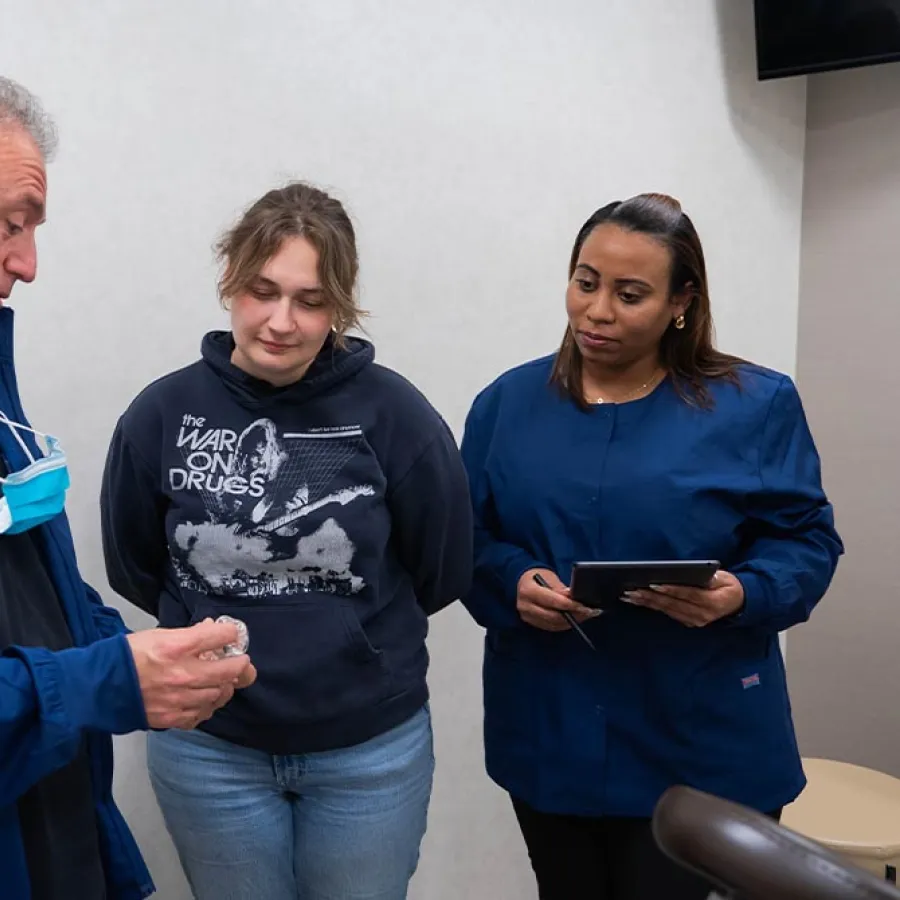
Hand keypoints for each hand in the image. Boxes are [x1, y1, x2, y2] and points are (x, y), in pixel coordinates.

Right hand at [126, 619, 257, 729]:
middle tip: (241, 662)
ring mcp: (179, 698)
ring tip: (223, 681)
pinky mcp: (172, 718)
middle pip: (229, 670)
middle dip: (241, 665)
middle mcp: (183, 673)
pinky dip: (208, 706)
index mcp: (177, 646)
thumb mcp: (158, 634)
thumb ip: (189, 634)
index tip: (231, 635)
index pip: (220, 636)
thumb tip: (211, 629)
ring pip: (219, 695)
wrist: (99, 686)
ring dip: (226, 687)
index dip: (231, 633)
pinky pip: (202, 714)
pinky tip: (205, 699)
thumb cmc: (127, 657)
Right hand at [516, 568, 600, 631]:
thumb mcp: (549, 577)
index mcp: (528, 590)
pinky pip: (551, 627)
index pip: (552, 601)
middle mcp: (525, 605)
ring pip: (553, 624)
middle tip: (590, 613)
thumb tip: (574, 597)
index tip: (585, 606)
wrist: (521, 581)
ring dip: (572, 621)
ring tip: (586, 616)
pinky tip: (575, 619)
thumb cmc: (537, 576)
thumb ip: (561, 589)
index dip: (570, 605)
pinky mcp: (531, 622)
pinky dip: (564, 624)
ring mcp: (527, 616)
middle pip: (553, 616)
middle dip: (574, 615)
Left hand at [623, 570, 744, 627]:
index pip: (688, 594)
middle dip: (650, 597)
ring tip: (629, 595)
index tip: (653, 584)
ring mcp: (694, 621)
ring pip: (667, 610)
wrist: (738, 603)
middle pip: (672, 604)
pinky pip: (668, 613)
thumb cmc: (728, 585)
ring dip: (646, 602)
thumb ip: (711, 577)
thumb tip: (695, 573)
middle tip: (631, 590)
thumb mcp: (724, 577)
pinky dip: (652, 606)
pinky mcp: (688, 622)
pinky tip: (639, 600)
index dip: (670, 590)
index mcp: (712, 602)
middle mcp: (702, 615)